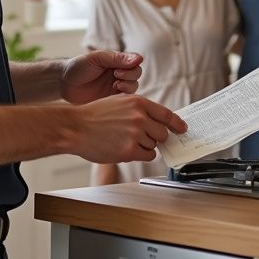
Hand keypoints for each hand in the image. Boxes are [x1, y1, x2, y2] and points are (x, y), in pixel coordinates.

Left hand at [61, 51, 142, 104]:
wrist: (63, 84)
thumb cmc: (78, 66)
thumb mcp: (97, 58)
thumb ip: (117, 58)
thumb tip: (140, 58)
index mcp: (116, 62)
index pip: (135, 64)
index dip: (131, 68)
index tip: (118, 70)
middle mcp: (119, 74)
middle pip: (136, 76)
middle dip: (130, 77)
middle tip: (116, 77)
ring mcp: (115, 87)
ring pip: (133, 89)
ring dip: (128, 88)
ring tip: (115, 86)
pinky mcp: (111, 100)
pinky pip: (124, 101)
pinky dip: (123, 99)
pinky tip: (112, 97)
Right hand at [70, 94, 186, 164]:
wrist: (76, 127)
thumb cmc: (94, 115)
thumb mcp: (119, 102)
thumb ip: (139, 109)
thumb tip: (157, 121)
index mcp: (138, 102)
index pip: (166, 114)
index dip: (177, 123)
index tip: (183, 129)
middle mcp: (140, 117)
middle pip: (162, 133)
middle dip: (155, 137)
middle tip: (140, 137)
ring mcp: (135, 134)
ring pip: (154, 146)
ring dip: (144, 146)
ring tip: (124, 140)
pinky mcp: (129, 150)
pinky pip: (146, 156)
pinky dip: (139, 155)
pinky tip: (124, 148)